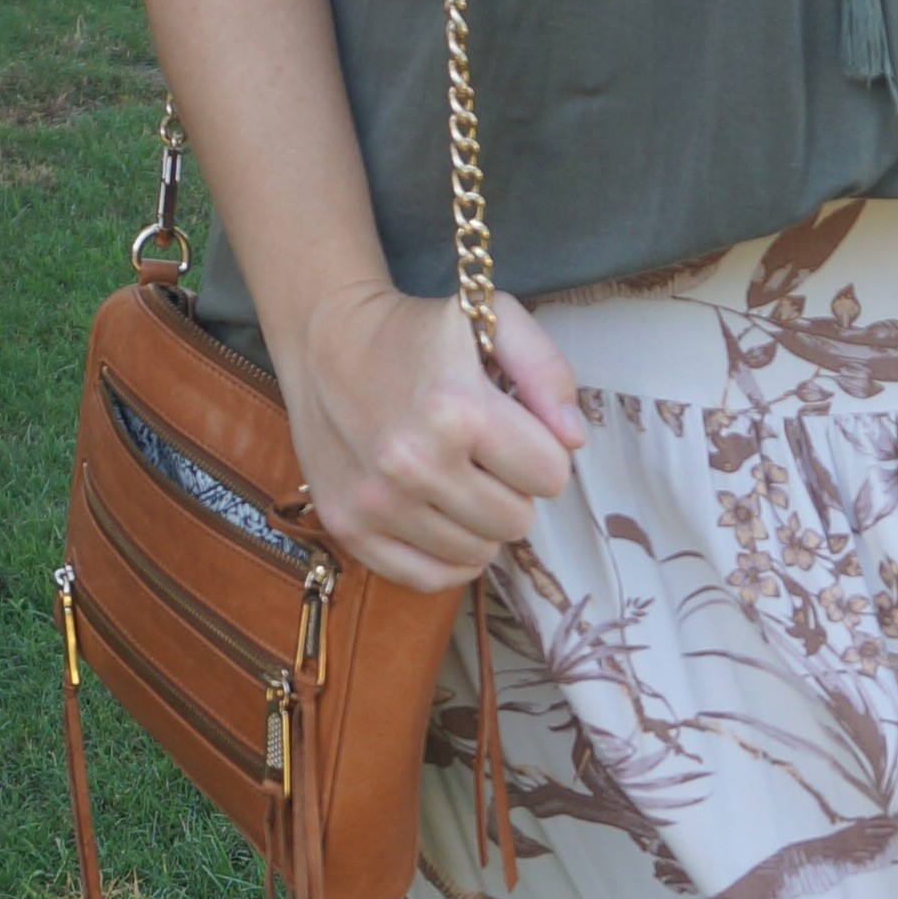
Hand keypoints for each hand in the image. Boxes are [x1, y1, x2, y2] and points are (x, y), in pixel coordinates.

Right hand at [281, 280, 584, 590]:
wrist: (325, 338)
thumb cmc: (417, 332)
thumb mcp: (494, 320)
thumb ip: (547, 371)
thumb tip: (571, 441)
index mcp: (458, 410)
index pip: (550, 476)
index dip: (542, 454)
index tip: (515, 434)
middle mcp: (414, 464)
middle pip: (517, 522)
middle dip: (513, 489)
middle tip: (484, 457)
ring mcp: (377, 502)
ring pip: (477, 554)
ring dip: (478, 520)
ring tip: (454, 477)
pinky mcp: (348, 527)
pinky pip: (427, 578)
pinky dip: (445, 556)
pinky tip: (440, 517)